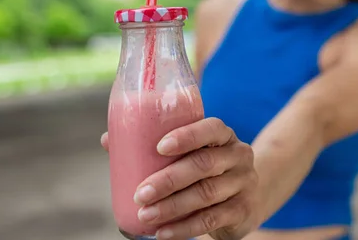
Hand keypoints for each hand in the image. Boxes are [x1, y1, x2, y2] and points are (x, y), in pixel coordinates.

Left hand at [101, 118, 259, 239]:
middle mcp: (238, 155)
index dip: (186, 136)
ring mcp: (243, 183)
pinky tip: (163, 232)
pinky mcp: (242, 210)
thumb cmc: (208, 168)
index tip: (158, 147)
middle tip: (140, 193)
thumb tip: (108, 140)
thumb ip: (156, 145)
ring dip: (172, 207)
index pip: (210, 128)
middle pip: (204, 164)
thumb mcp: (193, 152)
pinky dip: (184, 228)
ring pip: (206, 194)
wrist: (250, 195)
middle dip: (169, 179)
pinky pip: (211, 219)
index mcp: (223, 135)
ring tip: (146, 215)